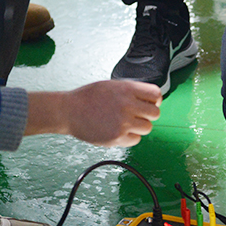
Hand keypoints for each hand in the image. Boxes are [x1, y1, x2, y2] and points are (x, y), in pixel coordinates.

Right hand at [26, 80, 161, 146]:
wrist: (68, 110)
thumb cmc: (88, 98)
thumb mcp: (112, 86)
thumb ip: (131, 92)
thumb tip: (152, 100)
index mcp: (127, 89)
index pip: (156, 95)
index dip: (155, 101)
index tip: (149, 105)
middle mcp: (127, 105)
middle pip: (155, 114)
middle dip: (147, 115)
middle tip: (136, 116)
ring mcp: (123, 122)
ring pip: (147, 128)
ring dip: (139, 127)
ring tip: (124, 123)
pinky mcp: (117, 137)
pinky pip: (136, 140)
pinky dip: (129, 138)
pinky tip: (117, 131)